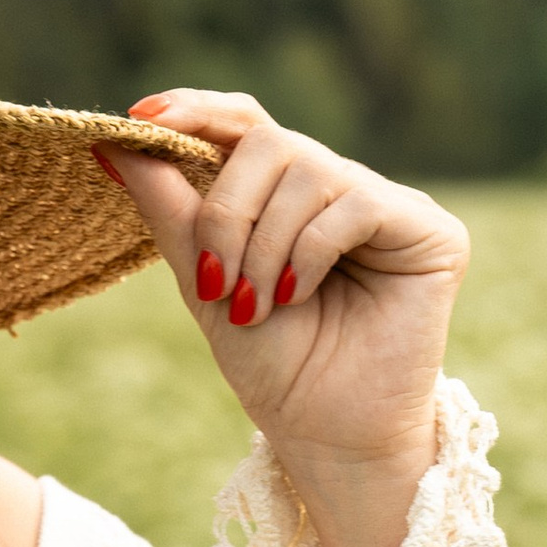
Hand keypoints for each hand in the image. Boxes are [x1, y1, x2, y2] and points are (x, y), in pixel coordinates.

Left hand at [99, 90, 469, 546]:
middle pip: (269, 141)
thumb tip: (116, 143)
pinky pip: (353, 202)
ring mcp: (386, 206)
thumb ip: (169, 210)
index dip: (197, 110)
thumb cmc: (274, 368)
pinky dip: (310, 251)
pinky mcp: (430, 230)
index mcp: (285, 197)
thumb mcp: (204, 282)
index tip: (140, 120)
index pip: (245, 123)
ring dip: (264, 243)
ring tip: (260, 305)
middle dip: (226, 211)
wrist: (327, 436)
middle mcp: (338, 189)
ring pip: (307, 169)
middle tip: (216, 281)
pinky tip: (300, 296)